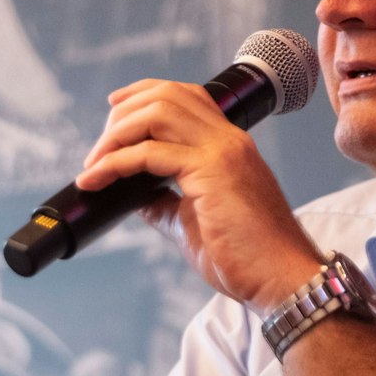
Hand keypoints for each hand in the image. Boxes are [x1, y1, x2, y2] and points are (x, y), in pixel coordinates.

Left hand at [75, 79, 320, 306]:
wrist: (282, 280)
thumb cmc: (247, 259)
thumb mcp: (192, 223)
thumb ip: (164, 203)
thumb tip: (134, 197)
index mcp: (228, 146)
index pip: (185, 96)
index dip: (144, 95)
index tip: (114, 111)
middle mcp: (227, 139)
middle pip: (166, 95)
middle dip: (122, 114)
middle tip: (97, 150)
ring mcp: (222, 150)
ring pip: (157, 112)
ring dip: (116, 134)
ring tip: (93, 164)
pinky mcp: (212, 170)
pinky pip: (150, 152)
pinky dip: (115, 162)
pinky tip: (96, 179)